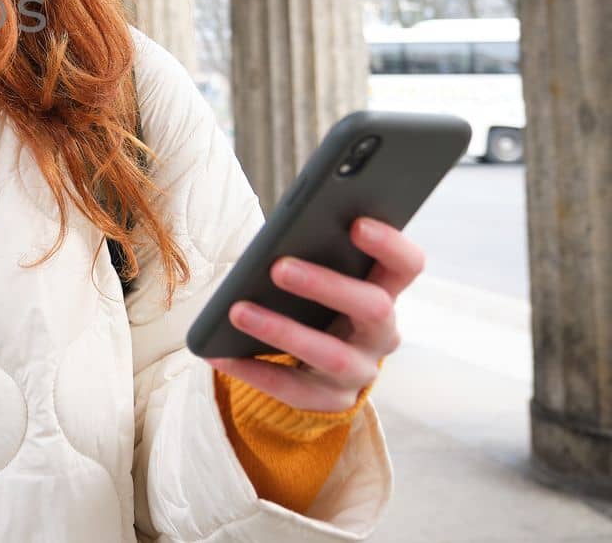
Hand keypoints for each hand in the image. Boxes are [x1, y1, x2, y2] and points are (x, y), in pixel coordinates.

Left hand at [206, 217, 423, 411]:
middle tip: (278, 267)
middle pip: (373, 307)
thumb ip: (314, 256)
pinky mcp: (331, 401)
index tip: (356, 223)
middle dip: (326, 285)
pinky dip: (252, 369)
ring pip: (331, 355)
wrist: (319, 367)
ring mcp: (361, 371)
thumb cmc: (313, 303)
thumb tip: (277, 240)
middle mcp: (381, 334)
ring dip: (282, 330)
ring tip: (237, 310)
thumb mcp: (322, 279)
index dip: (389, 244)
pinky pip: (292, 389)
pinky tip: (218, 353)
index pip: (406, 265)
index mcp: (384, 291)